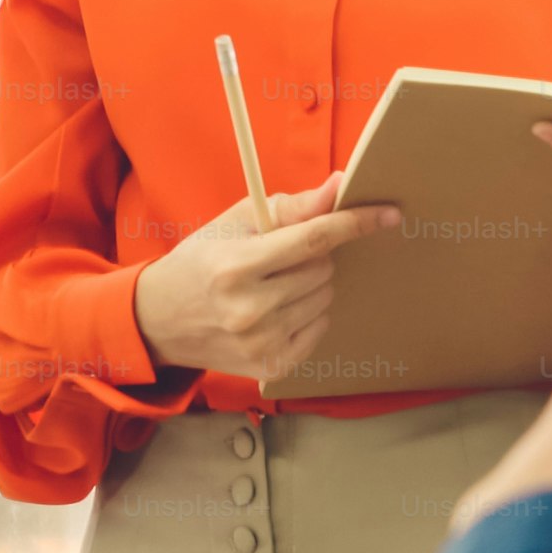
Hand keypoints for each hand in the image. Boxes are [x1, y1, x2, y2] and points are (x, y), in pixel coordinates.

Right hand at [131, 170, 400, 377]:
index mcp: (236, 266)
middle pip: (323, 270)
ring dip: (313, 285)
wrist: (161, 319)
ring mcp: (262, 342)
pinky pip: (320, 328)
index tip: (390, 214)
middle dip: (314, 256)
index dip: (355, 223)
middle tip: (281, 257)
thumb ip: (292, 207)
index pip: (312, 240)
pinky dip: (310, 314)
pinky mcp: (271, 367)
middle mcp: (249, 309)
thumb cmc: (202, 260)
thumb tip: (339, 185)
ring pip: (325, 298)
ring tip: (276, 283)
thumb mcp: (235, 223)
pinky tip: (280, 309)